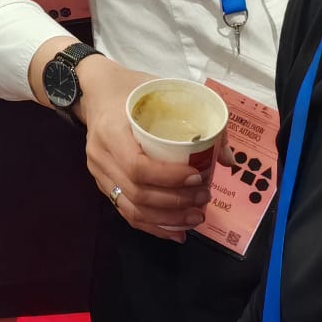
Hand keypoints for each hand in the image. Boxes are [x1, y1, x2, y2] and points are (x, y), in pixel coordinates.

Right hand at [76, 57, 212, 243]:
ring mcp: (99, 173)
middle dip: (176, 202)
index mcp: (111, 131)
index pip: (138, 167)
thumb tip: (226, 159)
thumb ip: (195, 118)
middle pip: (137, 193)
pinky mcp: (102, 183)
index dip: (170, 179)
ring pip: (131, 208)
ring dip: (167, 219)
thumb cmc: (130, 89)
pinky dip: (152, 226)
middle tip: (204, 197)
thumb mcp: (161, 90)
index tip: (198, 177)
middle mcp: (100, 156)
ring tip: (196, 217)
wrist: (94, 91)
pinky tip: (175, 232)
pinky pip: (125, 211)